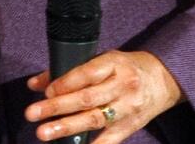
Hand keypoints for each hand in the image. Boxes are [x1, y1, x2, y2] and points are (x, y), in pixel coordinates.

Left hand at [24, 50, 182, 142]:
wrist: (162, 79)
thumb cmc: (124, 67)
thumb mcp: (101, 60)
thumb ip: (68, 71)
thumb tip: (35, 84)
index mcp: (114, 64)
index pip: (86, 74)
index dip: (64, 84)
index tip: (45, 92)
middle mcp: (122, 87)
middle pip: (87, 99)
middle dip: (57, 107)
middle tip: (32, 114)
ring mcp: (127, 109)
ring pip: (95, 120)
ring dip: (66, 127)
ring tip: (44, 133)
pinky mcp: (130, 127)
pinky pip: (109, 140)